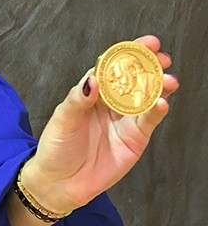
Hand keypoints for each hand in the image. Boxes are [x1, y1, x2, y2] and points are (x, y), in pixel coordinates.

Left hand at [20, 35, 178, 213]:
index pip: (112, 67)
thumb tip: (93, 78)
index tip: (145, 43)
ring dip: (159, 87)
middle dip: (150, 65)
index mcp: (90, 92)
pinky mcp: (134, 138)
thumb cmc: (56, 147)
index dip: (128, 54)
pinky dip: (157, 111)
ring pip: (146, 98)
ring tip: (168, 80)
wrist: (60, 182)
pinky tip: (162, 102)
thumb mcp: (62, 119)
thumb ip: (78, 99)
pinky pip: (149, 121)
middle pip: (134, 79)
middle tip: (162, 56)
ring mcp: (124, 120)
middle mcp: (110, 103)